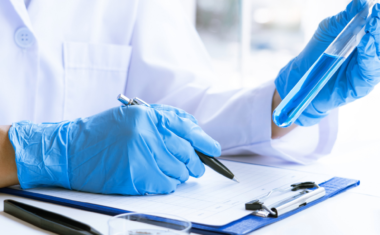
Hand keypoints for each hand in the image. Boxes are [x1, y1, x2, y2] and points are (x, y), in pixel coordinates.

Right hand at [9, 104, 220, 194]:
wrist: (69, 151)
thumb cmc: (100, 133)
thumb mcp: (132, 115)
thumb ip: (162, 120)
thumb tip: (192, 131)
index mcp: (148, 116)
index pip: (187, 129)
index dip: (204, 141)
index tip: (214, 150)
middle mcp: (147, 134)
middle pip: (187, 153)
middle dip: (194, 163)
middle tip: (194, 167)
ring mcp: (142, 156)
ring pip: (179, 172)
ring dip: (178, 174)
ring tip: (166, 170)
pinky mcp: (137, 177)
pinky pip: (166, 186)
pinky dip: (166, 184)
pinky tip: (155, 178)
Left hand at [275, 0, 379, 125]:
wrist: (300, 76)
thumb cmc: (316, 52)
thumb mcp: (328, 31)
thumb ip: (344, 19)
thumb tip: (360, 3)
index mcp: (365, 40)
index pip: (376, 29)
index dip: (378, 18)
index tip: (377, 8)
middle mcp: (370, 55)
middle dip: (378, 29)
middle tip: (375, 18)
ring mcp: (367, 70)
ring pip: (379, 56)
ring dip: (377, 42)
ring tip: (369, 33)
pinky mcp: (362, 85)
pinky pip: (371, 71)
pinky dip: (370, 58)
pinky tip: (366, 45)